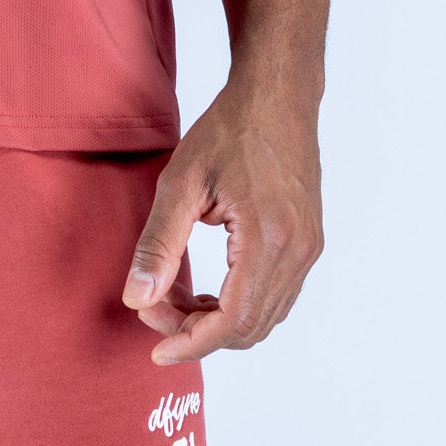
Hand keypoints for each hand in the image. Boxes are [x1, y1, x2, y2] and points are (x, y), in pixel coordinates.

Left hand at [119, 74, 323, 363]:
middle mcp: (298, 253)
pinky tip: (209, 290)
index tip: (155, 349)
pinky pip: (276, 296)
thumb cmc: (229, 130)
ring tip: (175, 299)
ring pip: (265, 317)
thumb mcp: (181, 182)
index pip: (231, 321)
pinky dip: (241, 305)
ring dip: (219, 322)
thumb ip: (158, 244)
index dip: (191, 343)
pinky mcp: (308, 243)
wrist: (277, 96)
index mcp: (268, 240)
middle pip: (249, 327)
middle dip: (198, 331)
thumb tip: (136, 299)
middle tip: (154, 310)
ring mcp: (308, 250)